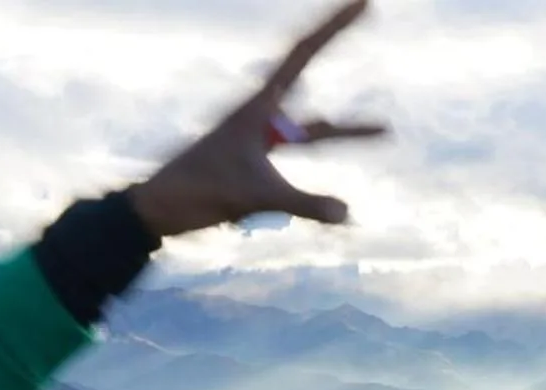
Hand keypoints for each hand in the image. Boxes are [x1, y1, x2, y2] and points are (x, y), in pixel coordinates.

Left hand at [128, 0, 385, 236]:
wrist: (160, 208)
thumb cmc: (199, 192)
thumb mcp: (256, 196)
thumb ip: (304, 203)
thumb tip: (346, 211)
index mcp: (259, 105)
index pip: (303, 52)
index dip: (335, 26)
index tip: (364, 4)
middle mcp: (261, 111)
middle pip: (308, 67)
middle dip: (337, 40)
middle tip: (366, 9)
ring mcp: (261, 135)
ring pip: (314, 125)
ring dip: (348, 129)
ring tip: (386, 130)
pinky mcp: (257, 159)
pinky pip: (300, 153)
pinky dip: (322, 160)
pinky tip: (337, 183)